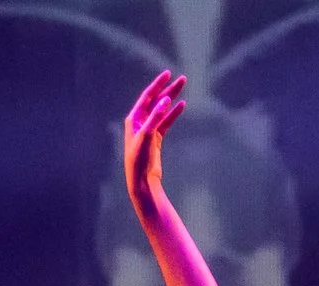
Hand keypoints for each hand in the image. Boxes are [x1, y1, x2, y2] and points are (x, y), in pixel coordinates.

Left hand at [123, 71, 185, 205]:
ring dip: (172, 99)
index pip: (147, 96)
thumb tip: (166, 99)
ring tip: (183, 88)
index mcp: (134, 118)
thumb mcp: (147, 135)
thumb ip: (156, 116)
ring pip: (163, 110)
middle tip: (182, 79)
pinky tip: (182, 105)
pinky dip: (173, 114)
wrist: (142, 179)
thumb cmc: (140, 158)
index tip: (168, 74)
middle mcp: (140, 121)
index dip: (158, 85)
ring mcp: (149, 129)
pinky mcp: (156, 138)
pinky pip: (166, 122)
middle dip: (168, 89)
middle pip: (156, 101)